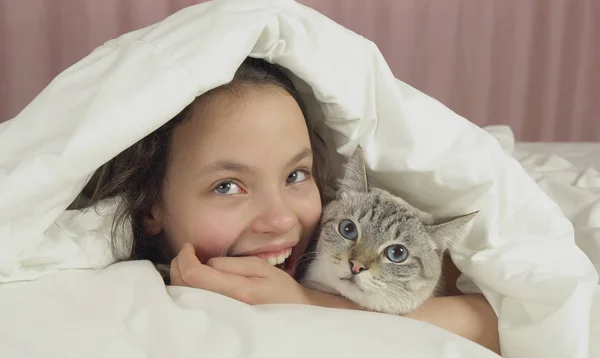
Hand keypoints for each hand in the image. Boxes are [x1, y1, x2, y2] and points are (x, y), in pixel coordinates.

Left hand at [170, 243, 312, 305]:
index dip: (185, 257)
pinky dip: (185, 289)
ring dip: (180, 277)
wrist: (291, 316)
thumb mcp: (261, 268)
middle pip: (183, 286)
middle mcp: (223, 307)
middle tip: (186, 253)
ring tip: (189, 264)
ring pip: (183, 297)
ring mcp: (218, 316)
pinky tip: (194, 281)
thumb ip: (232, 264)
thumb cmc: (280, 290)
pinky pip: (191, 305)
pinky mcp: (216, 320)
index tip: (188, 246)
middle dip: (179, 265)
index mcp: (236, 291)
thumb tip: (207, 263)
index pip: (195, 275)